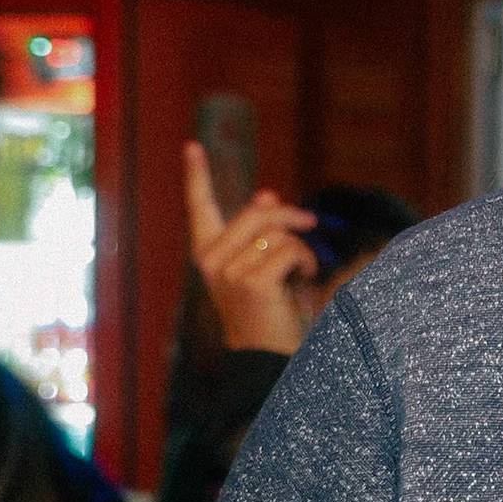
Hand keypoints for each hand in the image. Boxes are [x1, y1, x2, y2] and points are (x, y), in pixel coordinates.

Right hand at [185, 141, 320, 356]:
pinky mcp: (251, 281)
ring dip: (301, 250)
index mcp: (208, 252)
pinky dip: (305, 262)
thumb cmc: (271, 310)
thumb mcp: (265, 265)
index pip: (199, 208)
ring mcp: (228, 271)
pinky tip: (303, 278)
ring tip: (300, 273)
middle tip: (311, 223)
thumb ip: (261, 231)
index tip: (191, 146)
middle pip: (257, 212)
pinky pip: (289, 250)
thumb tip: (267, 194)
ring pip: (278, 234)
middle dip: (290, 215)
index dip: (196, 176)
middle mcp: (211, 260)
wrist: (269, 356)